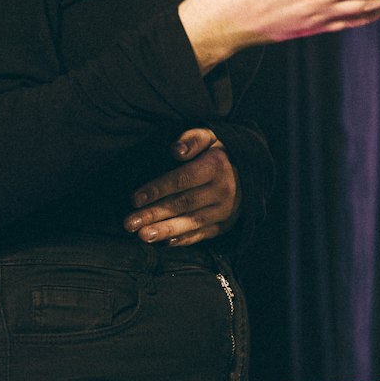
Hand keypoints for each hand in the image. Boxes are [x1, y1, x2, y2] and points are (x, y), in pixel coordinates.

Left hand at [123, 128, 240, 245]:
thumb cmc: (220, 152)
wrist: (251, 172)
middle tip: (128, 224)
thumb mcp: (209, 137)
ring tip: (142, 236)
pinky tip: (165, 243)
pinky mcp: (226, 225)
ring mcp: (225, 210)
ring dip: (165, 230)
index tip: (134, 199)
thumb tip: (175, 150)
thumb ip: (192, 139)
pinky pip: (203, 234)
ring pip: (192, 222)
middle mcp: (223, 190)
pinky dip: (184, 240)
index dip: (157, 189)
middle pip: (183, 204)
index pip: (182, 180)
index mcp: (216, 167)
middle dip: (154, 214)